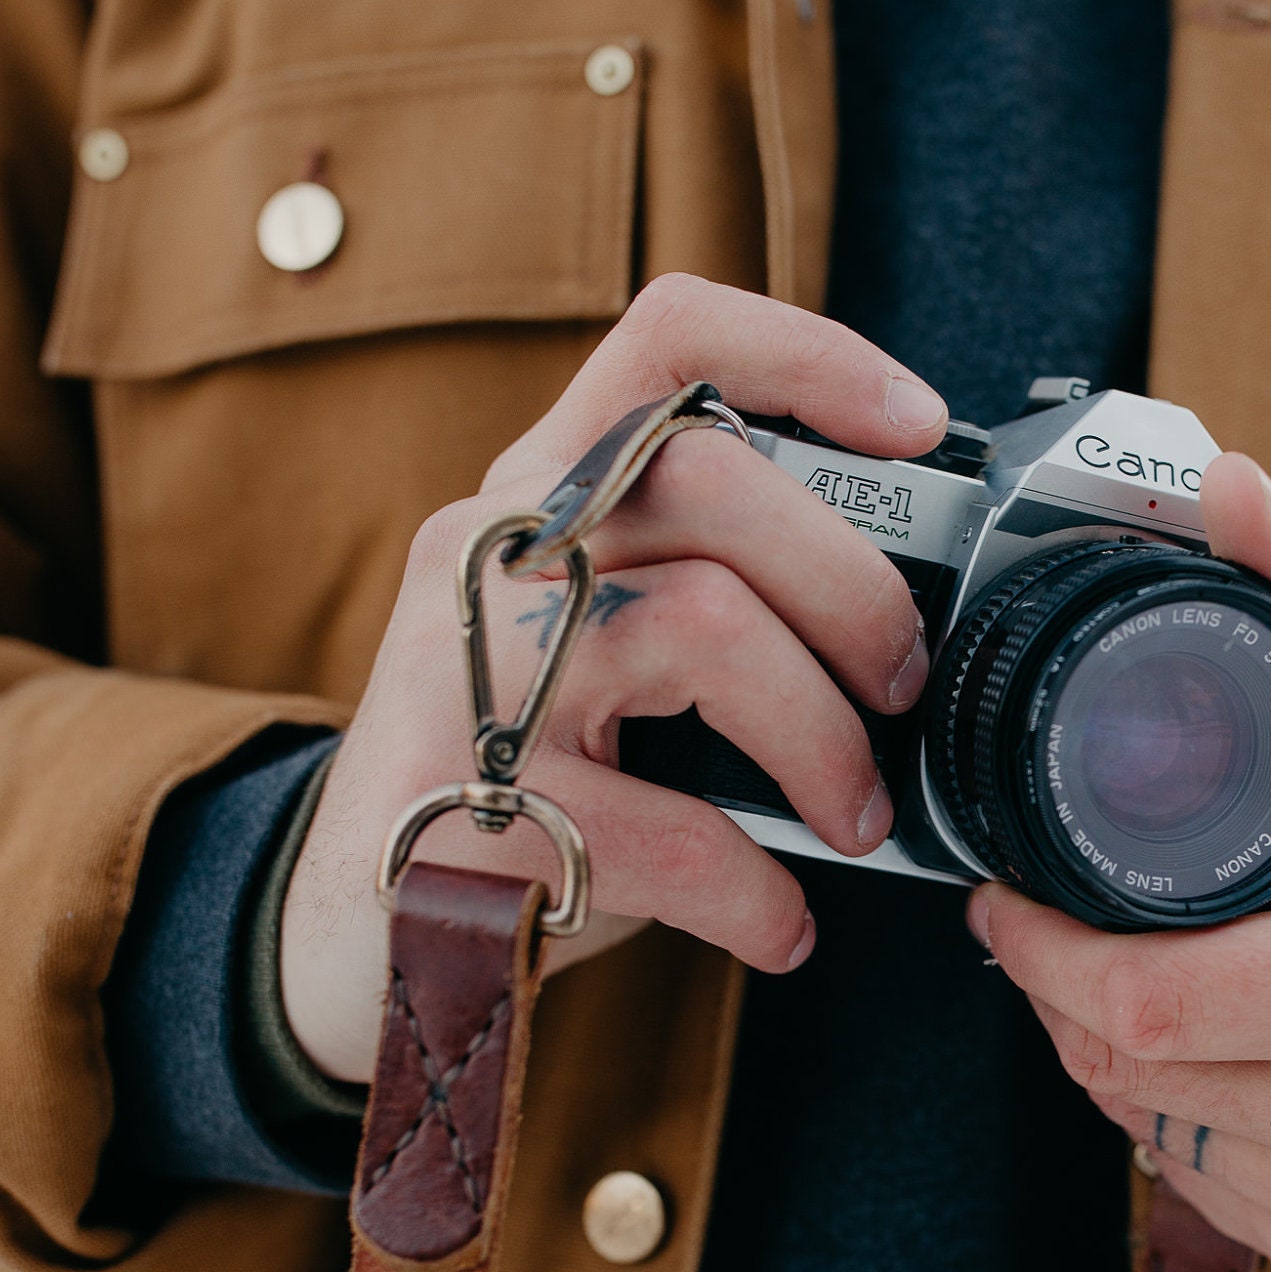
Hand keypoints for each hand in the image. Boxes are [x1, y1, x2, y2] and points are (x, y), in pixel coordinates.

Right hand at [280, 274, 948, 1081]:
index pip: (666, 342)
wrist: (353, 929)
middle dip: (855, 592)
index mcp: (542, 494)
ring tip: (851, 820)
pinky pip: (677, 832)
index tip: (917, 424)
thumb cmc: (518, 778)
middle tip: (899, 688)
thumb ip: (705, 586)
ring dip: (823, 742)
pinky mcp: (469, 804)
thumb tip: (906, 626)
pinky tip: (776, 923)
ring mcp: (469, 669)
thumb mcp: (593, 646)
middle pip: (715, 480)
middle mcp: (495, 550)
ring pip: (708, 627)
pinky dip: (759, 892)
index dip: (807, 353)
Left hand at [971, 454, 1270, 1271]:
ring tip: (1152, 965)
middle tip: (1061, 917)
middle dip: (1063, 992)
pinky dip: (1171, 1114)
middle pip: (1133, 1073)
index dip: (1045, 952)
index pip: (1155, 1007)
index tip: (1007, 894)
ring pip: (1148, 1134)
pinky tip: (1218, 1045)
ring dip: (1109, 1053)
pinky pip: (1196, 1186)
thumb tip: (1224, 492)